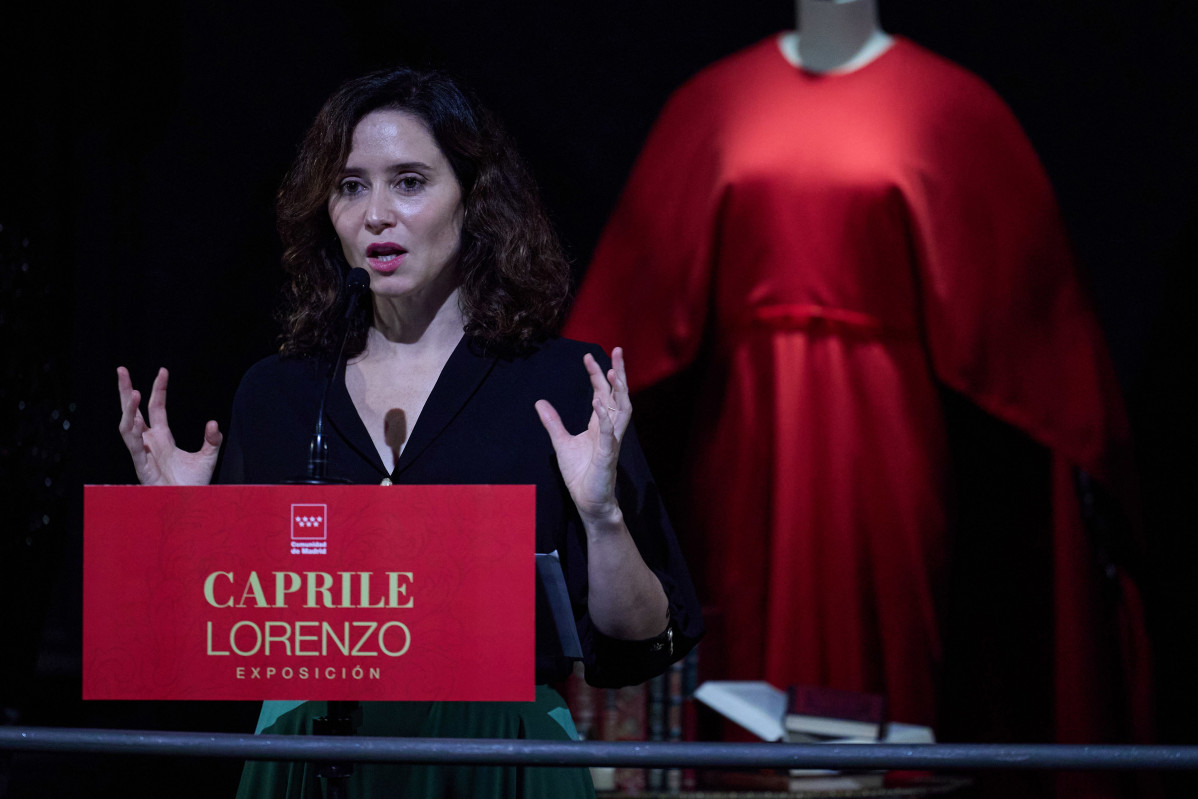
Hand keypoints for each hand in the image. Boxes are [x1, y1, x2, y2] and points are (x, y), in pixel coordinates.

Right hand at [117, 366, 221, 485]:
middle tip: (121, 370)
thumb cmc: (195, 483)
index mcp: (162, 437)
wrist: (191, 504)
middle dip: (125, 390)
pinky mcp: (142, 467)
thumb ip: (212, 440)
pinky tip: (134, 419)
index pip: (156, 407)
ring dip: (128, 410)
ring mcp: (143, 453)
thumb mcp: (208, 457)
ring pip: (128, 427)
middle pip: (133, 411)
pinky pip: (134, 447)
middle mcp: (149, 442)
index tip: (163, 371)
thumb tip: (213, 422)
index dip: (158, 389)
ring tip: (131, 391)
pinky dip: (133, 433)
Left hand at [535, 347, 630, 527]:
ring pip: (622, 410)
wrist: (589, 502)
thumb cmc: (580, 474)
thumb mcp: (561, 443)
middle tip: (617, 350)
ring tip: (614, 370)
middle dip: (618, 373)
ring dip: (619, 390)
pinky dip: (605, 418)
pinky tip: (598, 402)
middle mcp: (610, 429)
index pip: (603, 393)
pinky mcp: (607, 456)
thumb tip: (539, 402)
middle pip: (619, 395)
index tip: (589, 356)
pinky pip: (609, 434)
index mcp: (600, 425)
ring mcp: (611, 442)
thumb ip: (553, 423)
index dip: (597, 375)